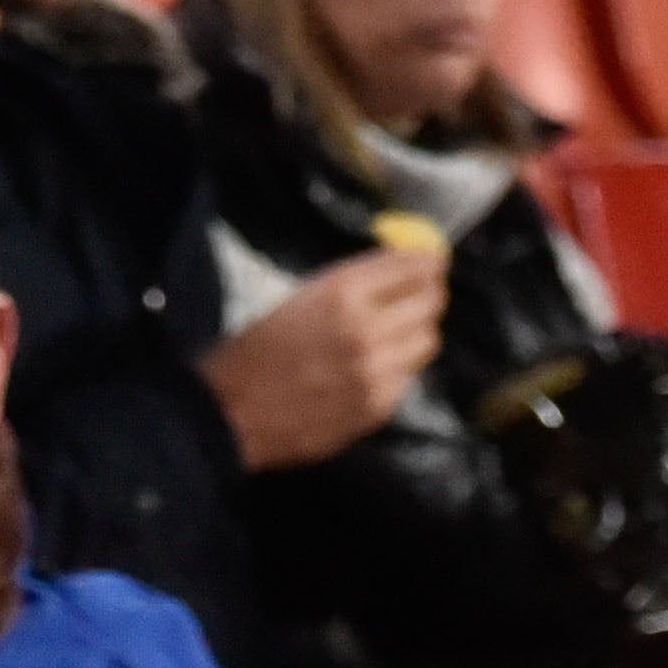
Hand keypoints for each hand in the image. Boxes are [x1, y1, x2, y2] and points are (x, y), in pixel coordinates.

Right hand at [202, 248, 448, 470]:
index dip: (427, 261)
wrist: (234, 409)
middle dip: (430, 294)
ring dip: (418, 331)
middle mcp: (366, 328)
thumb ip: (353, 287)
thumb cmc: (257, 349)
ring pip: (427, 340)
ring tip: (399, 330)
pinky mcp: (381, 404)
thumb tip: (400, 270)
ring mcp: (378, 370)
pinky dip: (399, 366)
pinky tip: (374, 366)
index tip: (434, 259)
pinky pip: (408, 376)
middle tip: (426, 293)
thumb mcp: (301, 298)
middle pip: (430, 303)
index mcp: (340, 293)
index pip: (408, 267)